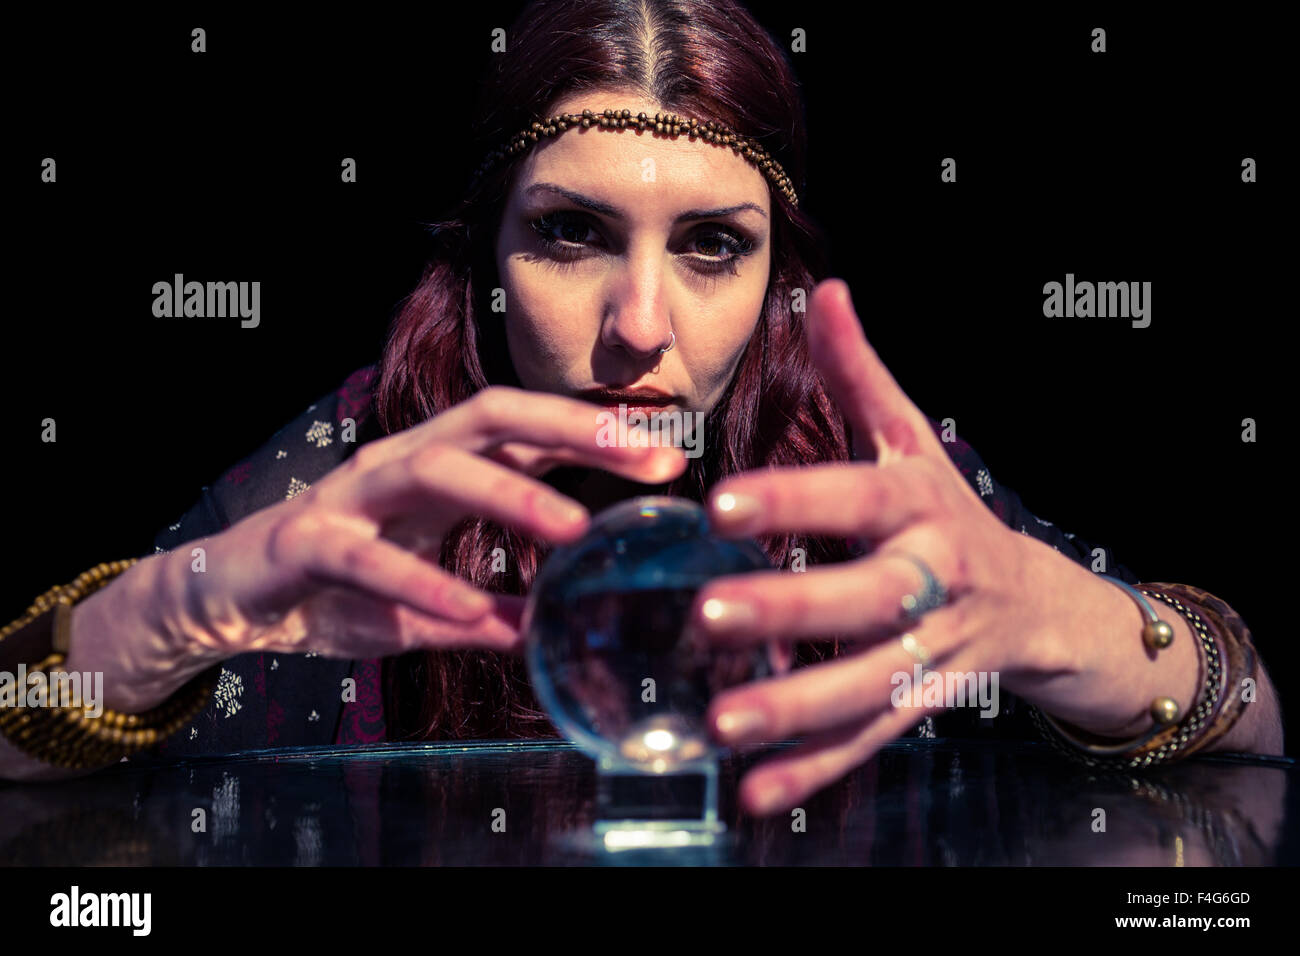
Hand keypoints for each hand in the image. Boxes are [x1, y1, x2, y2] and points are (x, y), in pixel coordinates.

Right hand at [143, 386, 684, 696]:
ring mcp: (354, 495)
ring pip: (436, 466)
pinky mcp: (309, 539)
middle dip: (569, 427)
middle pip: (491, 416)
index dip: (594, 437)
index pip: (526, 434)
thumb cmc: (339, 587)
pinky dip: (424, 581)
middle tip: (645, 455)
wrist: (235, 598)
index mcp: (439, 470)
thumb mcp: (427, 603)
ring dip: (509, 494)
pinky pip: (370, 555)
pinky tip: (476, 609)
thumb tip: (548, 634)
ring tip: (572, 528)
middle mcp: (402, 464)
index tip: (667, 456)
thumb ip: (485, 613)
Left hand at [689, 278, 1108, 815]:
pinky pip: (867, 741)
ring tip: (724, 725)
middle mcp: (930, 581)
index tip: (722, 505)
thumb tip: (830, 291)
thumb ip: (861, 375)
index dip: (795, 501)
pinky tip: (754, 792)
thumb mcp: (911, 439)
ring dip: (797, 708)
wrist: (1035, 600)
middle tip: (709, 614)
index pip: (855, 498)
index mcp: (919, 506)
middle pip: (866, 599)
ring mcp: (930, 651)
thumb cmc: (946, 508)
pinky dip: (814, 769)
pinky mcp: (919, 704)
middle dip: (793, 609)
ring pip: (866, 685)